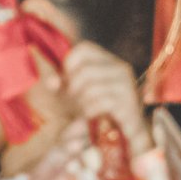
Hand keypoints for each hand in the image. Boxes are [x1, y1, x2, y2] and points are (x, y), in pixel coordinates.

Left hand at [54, 40, 153, 161]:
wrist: (127, 131)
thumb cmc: (99, 108)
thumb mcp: (79, 91)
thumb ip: (63, 83)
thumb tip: (52, 83)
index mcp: (109, 60)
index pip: (83, 49)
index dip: (69, 64)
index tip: (67, 80)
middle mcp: (120, 68)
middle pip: (83, 71)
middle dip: (73, 88)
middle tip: (74, 100)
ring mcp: (126, 85)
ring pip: (90, 88)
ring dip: (81, 102)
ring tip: (84, 109)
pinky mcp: (128, 102)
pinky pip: (99, 103)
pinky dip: (90, 111)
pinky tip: (91, 115)